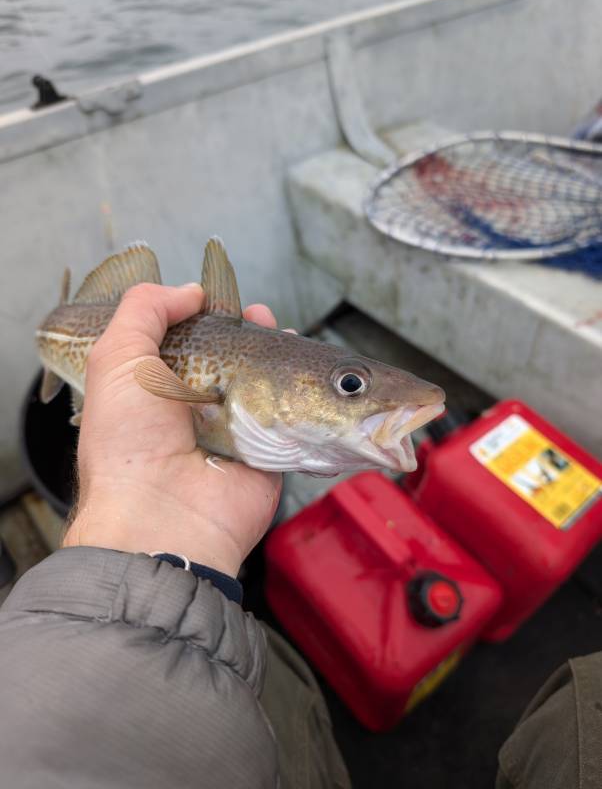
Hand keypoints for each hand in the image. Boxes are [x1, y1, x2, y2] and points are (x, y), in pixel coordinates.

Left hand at [63, 282, 281, 577]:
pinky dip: (298, 390)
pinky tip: (301, 368)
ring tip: (278, 332)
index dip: (203, 318)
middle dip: (245, 331)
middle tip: (255, 315)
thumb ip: (144, 312)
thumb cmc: (128, 442)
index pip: (185, 344)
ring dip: (274, 353)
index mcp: (156, 390)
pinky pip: (289, 414)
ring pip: (263, 381)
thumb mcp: (116, 359)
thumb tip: (189, 292)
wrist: (162, 517)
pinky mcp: (268, 450)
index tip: (217, 300)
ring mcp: (234, 430)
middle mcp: (196, 409)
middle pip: (229, 359)